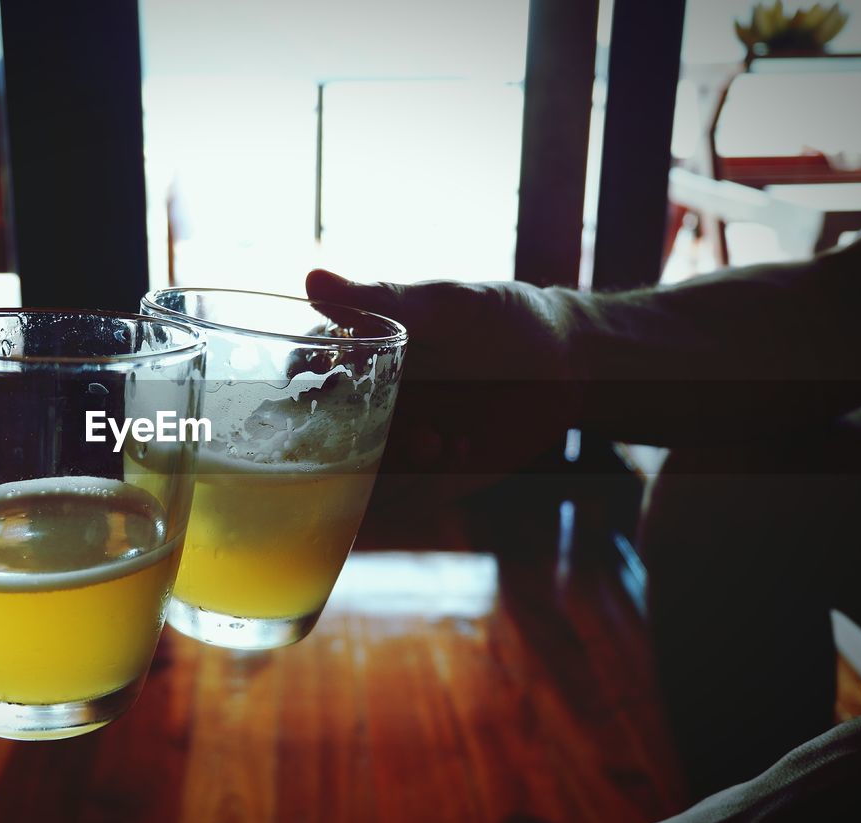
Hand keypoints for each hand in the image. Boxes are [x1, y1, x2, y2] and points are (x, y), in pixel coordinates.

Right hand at [306, 269, 582, 492]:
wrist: (567, 365)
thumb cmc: (499, 318)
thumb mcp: (444, 305)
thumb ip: (380, 300)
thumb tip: (312, 280)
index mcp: (357, 357)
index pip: (299, 375)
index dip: (293, 384)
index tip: (320, 380)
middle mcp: (364, 406)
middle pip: (317, 438)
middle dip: (340, 444)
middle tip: (391, 427)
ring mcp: (392, 446)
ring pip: (354, 478)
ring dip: (386, 469)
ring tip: (439, 442)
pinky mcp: (425, 483)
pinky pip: (397, 503)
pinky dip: (421, 487)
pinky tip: (462, 450)